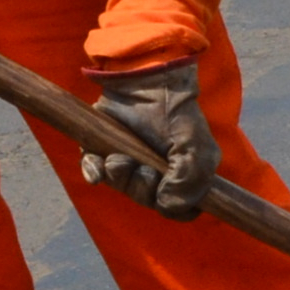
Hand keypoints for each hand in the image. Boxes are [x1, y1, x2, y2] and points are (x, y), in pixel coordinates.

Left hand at [81, 60, 218, 218]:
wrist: (144, 80)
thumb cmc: (175, 113)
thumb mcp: (195, 148)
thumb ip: (190, 182)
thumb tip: (165, 205)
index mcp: (182, 174)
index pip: (178, 210)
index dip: (171, 207)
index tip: (166, 191)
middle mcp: (156, 173)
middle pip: (147, 200)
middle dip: (142, 188)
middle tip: (144, 168)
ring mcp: (129, 163)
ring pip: (121, 188)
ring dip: (120, 177)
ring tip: (120, 157)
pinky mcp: (103, 152)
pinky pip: (94, 174)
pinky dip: (94, 171)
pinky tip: (100, 162)